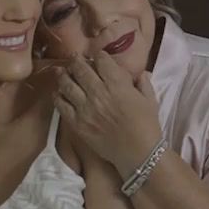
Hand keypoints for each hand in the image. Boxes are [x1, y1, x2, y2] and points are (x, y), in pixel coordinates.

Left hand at [52, 52, 162, 178]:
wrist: (138, 153)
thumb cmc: (147, 125)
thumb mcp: (150, 99)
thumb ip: (143, 83)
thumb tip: (139, 73)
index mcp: (117, 84)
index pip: (101, 60)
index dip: (98, 56)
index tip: (97, 57)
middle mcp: (98, 93)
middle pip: (80, 69)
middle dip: (76, 61)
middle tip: (73, 58)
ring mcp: (85, 108)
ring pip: (67, 84)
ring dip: (63, 75)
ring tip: (61, 72)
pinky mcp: (77, 123)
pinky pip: (61, 105)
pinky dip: (58, 96)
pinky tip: (57, 93)